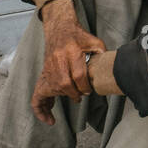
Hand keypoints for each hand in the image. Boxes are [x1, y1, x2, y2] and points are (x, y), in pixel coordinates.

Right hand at [32, 0, 106, 124]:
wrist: (59, 29)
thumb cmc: (78, 36)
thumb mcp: (93, 40)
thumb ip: (101, 53)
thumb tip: (109, 67)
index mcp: (71, 52)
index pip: (77, 74)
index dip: (85, 86)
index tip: (89, 91)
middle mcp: (58, 60)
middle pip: (64, 84)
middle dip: (75, 93)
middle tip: (82, 95)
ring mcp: (48, 68)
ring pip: (53, 89)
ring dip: (64, 97)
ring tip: (74, 99)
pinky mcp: (43, 74)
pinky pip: (38, 96)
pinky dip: (42, 109)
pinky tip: (50, 119)